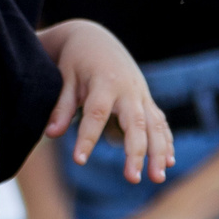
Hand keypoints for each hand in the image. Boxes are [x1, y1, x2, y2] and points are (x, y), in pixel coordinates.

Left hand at [40, 20, 174, 182]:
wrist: (95, 39)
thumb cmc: (75, 62)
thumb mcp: (64, 79)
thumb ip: (61, 106)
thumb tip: (50, 134)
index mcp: (104, 82)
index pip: (96, 113)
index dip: (87, 137)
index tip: (79, 160)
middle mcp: (128, 90)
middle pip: (136, 123)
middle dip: (137, 152)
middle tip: (133, 179)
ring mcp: (141, 95)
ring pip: (155, 125)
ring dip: (159, 152)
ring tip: (157, 178)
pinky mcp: (146, 100)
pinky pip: (160, 122)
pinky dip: (166, 141)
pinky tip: (168, 163)